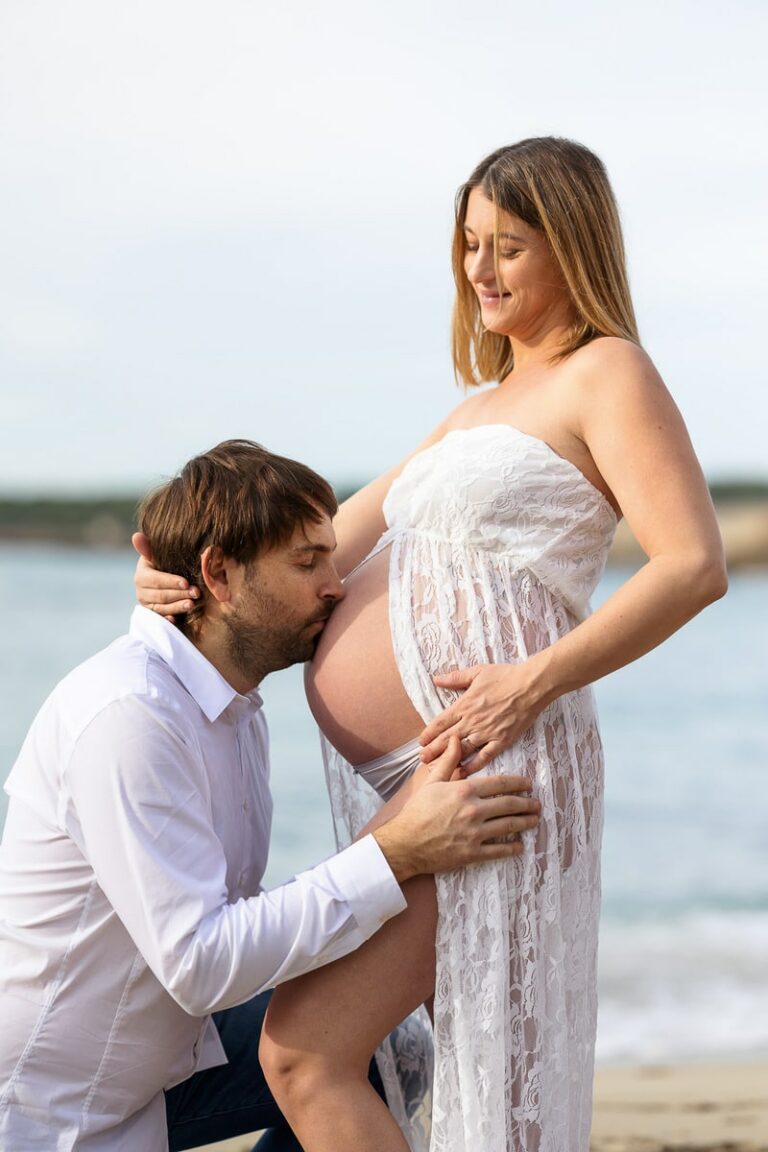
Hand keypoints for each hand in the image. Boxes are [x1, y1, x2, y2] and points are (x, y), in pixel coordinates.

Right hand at [132, 532, 199, 616]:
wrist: (166, 579)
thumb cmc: (164, 564)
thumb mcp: (158, 555)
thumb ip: (148, 547)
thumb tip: (136, 535)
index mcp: (142, 575)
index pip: (156, 580)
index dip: (170, 581)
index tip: (186, 582)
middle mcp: (141, 591)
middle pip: (161, 595)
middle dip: (179, 594)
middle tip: (196, 593)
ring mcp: (147, 605)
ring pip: (162, 608)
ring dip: (177, 607)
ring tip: (192, 604)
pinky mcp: (154, 615)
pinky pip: (160, 619)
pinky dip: (168, 619)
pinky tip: (176, 619)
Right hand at [373, 735, 539, 881]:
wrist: (405, 843)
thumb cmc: (417, 810)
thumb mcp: (432, 782)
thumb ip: (449, 761)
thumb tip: (456, 739)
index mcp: (465, 790)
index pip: (500, 783)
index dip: (518, 783)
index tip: (528, 784)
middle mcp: (474, 810)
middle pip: (509, 804)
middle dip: (527, 803)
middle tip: (537, 804)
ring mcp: (475, 833)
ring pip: (509, 826)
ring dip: (525, 823)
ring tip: (534, 820)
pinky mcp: (472, 853)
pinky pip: (499, 850)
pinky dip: (512, 848)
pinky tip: (520, 846)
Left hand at [419, 661, 551, 772]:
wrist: (531, 685)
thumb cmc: (505, 676)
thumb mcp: (477, 672)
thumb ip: (455, 678)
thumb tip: (436, 679)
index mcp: (464, 705)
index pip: (440, 723)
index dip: (429, 734)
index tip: (421, 742)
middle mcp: (472, 721)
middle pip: (447, 739)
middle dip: (433, 750)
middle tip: (422, 760)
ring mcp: (486, 732)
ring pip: (462, 750)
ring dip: (447, 760)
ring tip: (436, 769)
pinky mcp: (502, 740)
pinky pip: (484, 757)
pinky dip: (473, 766)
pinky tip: (464, 773)